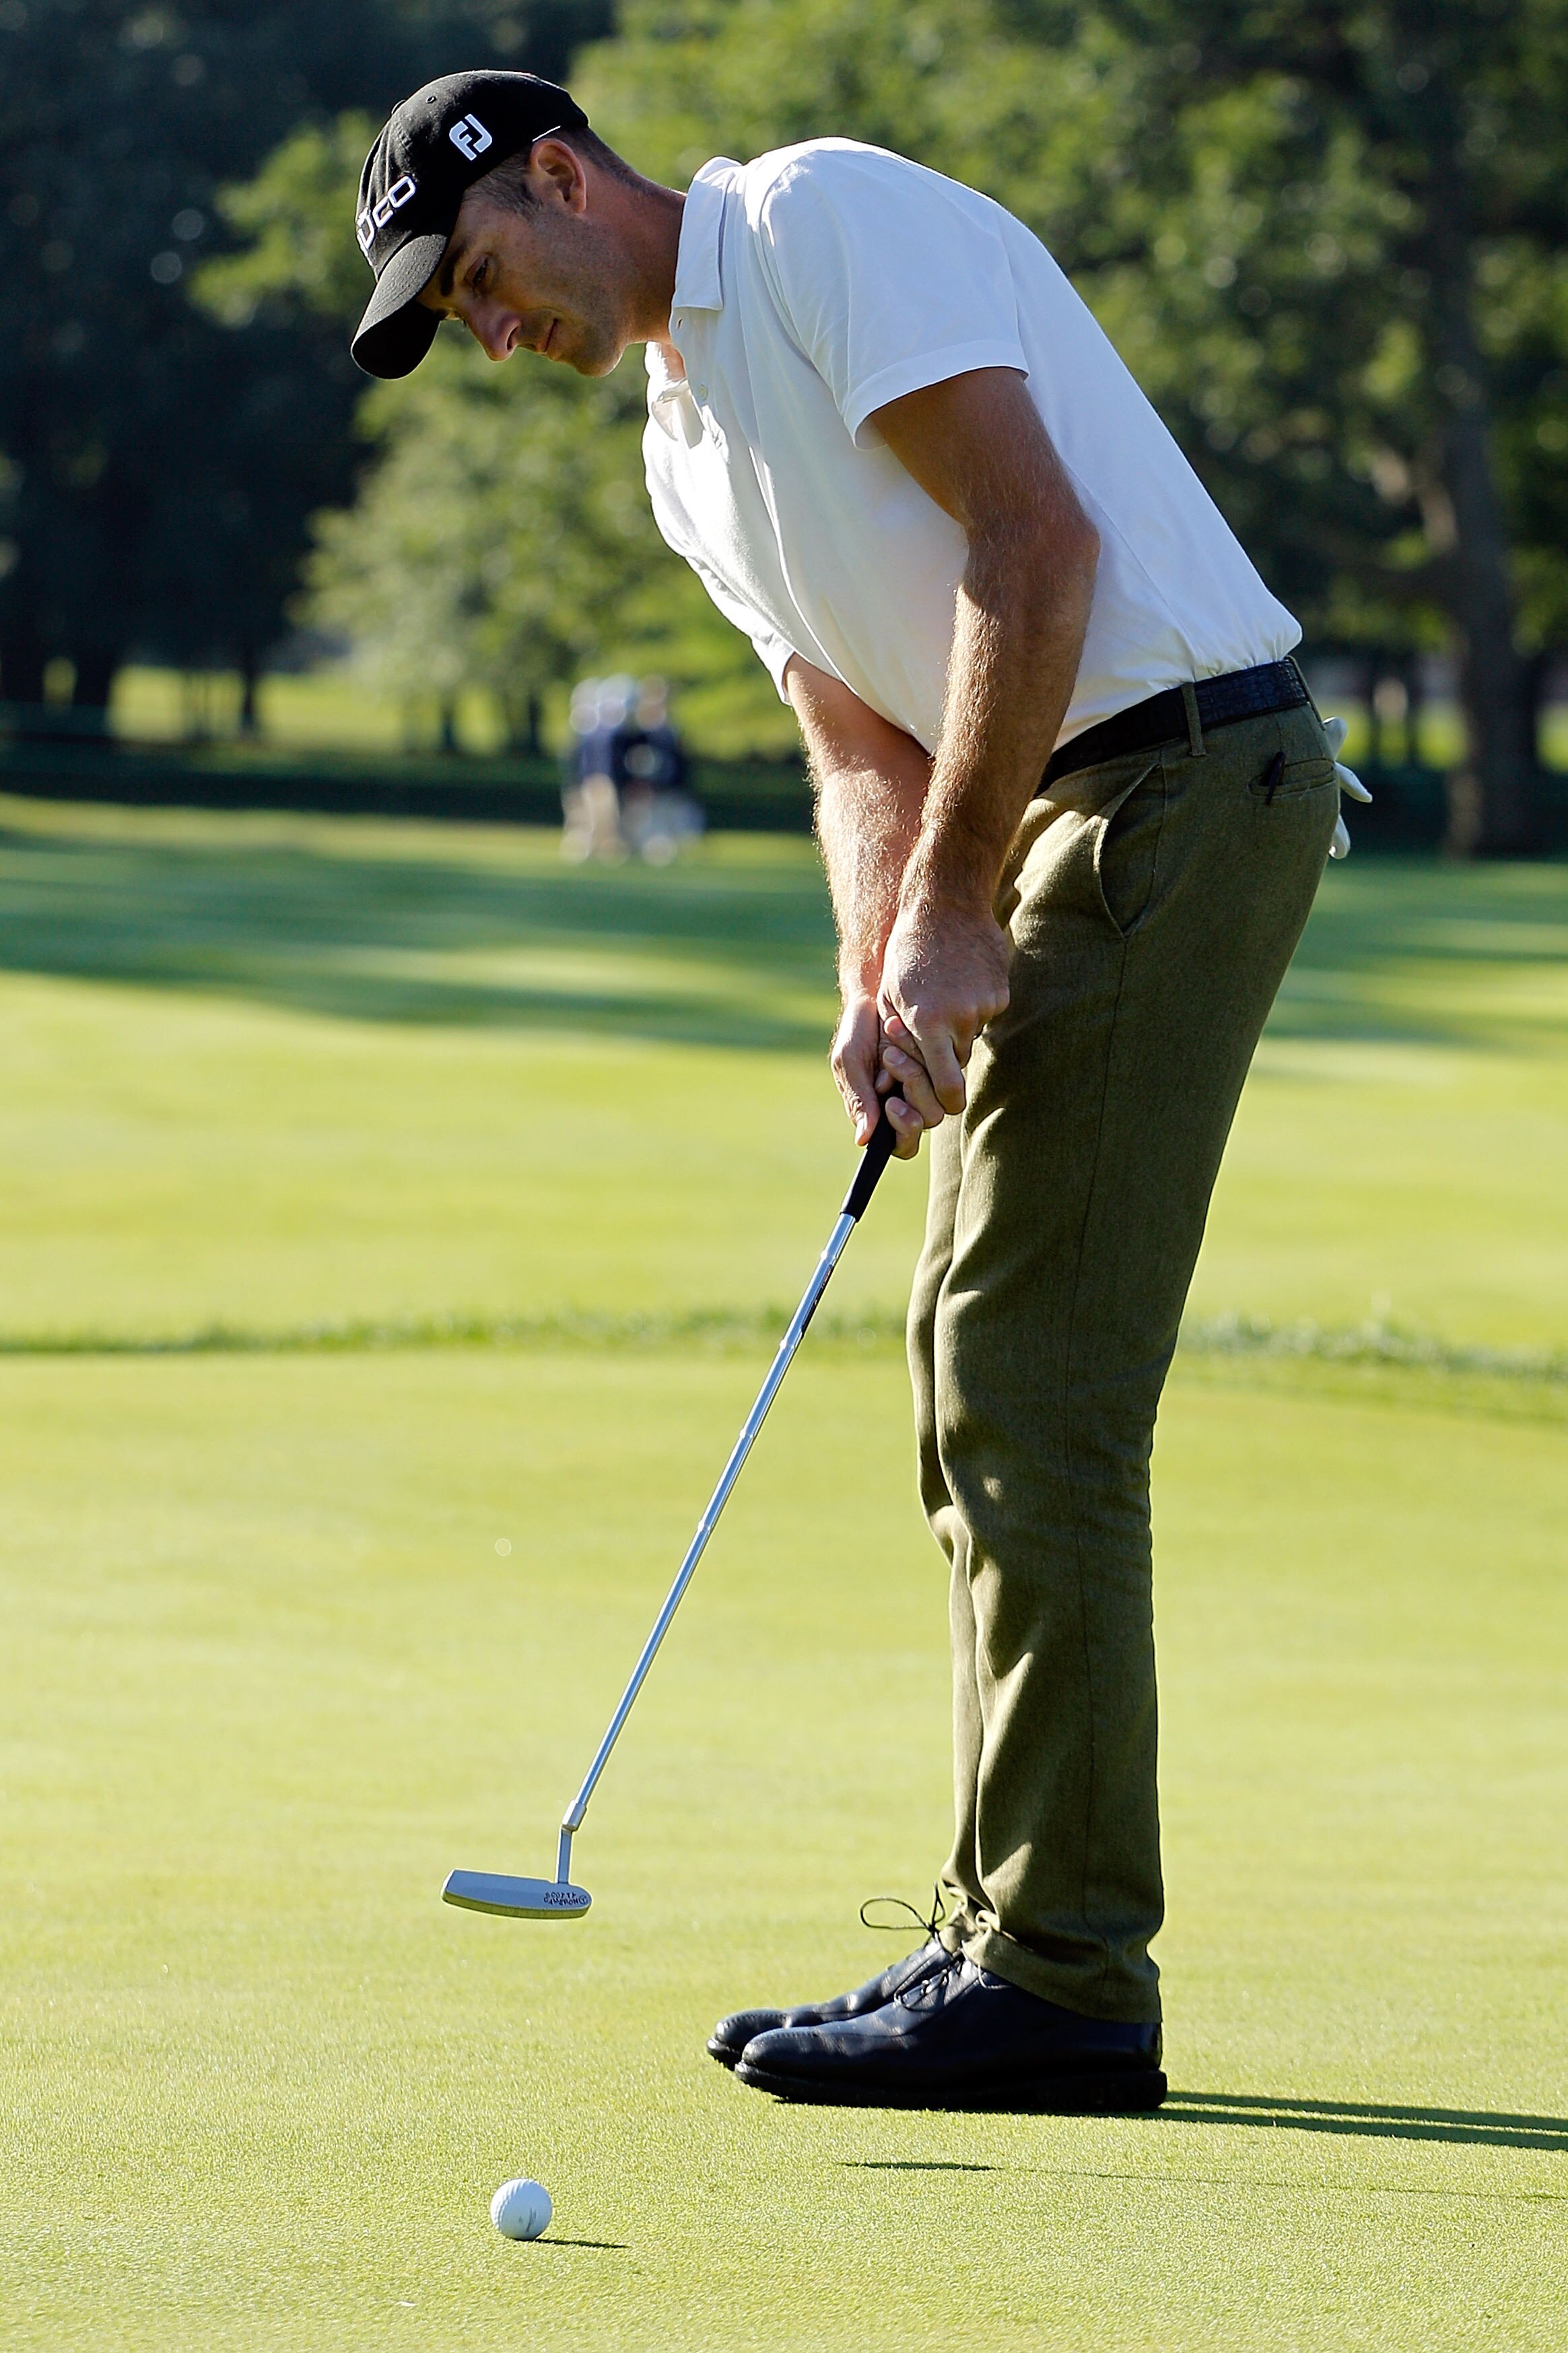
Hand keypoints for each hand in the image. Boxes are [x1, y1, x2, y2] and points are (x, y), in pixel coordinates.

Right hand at [829, 992, 925, 1158]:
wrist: (874, 997)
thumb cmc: (856, 1033)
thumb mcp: (849, 1063)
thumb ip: (858, 1100)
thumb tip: (863, 1140)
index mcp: (882, 1114)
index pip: (903, 1145)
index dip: (903, 1131)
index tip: (893, 1104)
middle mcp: (908, 1103)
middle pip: (927, 1121)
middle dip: (910, 1089)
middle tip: (890, 1059)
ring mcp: (926, 1085)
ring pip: (939, 1098)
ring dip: (914, 1071)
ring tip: (892, 1047)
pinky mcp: (941, 1065)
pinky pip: (947, 1071)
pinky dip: (923, 1055)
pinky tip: (903, 1037)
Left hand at [877, 891, 1010, 1137]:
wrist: (945, 904)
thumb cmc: (906, 953)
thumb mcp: (889, 997)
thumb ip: (896, 1042)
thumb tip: (893, 1083)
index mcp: (929, 1024)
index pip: (948, 1090)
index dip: (944, 1100)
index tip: (938, 1096)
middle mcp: (962, 1020)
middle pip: (958, 1065)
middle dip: (943, 1058)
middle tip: (927, 1033)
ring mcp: (986, 1006)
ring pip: (971, 1038)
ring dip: (956, 1028)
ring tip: (941, 993)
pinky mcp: (1001, 993)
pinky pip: (985, 1015)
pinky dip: (972, 1006)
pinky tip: (959, 979)